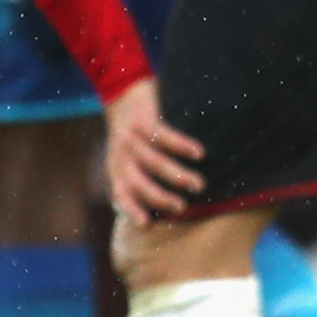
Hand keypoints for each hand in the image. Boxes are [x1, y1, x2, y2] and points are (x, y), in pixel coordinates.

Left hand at [104, 74, 205, 222]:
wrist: (121, 92)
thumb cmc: (133, 136)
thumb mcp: (127, 159)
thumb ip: (138, 180)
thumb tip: (159, 214)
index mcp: (117, 169)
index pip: (121, 194)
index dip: (132, 209)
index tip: (148, 225)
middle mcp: (122, 156)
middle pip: (139, 182)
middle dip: (160, 197)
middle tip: (182, 207)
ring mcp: (131, 137)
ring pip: (154, 161)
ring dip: (177, 175)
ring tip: (198, 185)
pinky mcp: (142, 119)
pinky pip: (163, 135)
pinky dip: (181, 145)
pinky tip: (199, 153)